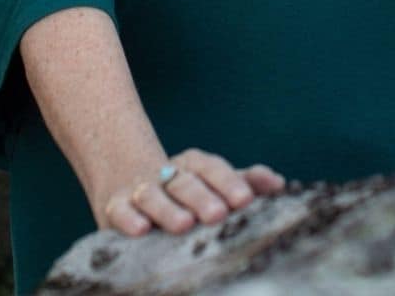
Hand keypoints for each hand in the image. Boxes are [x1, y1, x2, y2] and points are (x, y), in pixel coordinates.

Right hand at [101, 147, 284, 236]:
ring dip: (167, 208)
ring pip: (153, 194)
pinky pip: (120, 209)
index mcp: (194, 165)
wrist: (127, 179)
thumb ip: (246, 182)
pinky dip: (128, 218)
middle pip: (185, 181)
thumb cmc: (185, 188)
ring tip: (184, 224)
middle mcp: (168, 173)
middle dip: (202, 197)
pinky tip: (141, 229)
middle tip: (218, 215)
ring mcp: (140, 188)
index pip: (213, 168)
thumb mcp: (215, 183)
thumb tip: (280, 183)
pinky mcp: (114, 205)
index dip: (229, 182)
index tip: (245, 200)